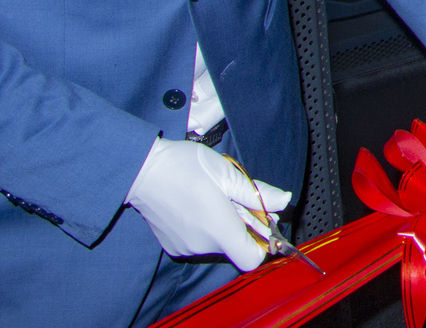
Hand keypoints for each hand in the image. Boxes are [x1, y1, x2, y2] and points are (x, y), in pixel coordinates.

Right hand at [127, 138, 290, 270]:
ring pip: (218, 243)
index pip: (252, 259)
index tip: (262, 221)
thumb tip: (283, 201)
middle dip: (244, 224)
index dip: (262, 243)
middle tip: (237, 196)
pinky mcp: (173, 245)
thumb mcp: (228, 174)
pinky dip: (205, 227)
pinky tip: (197, 204)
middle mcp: (203, 246)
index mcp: (220, 230)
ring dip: (223, 224)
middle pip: (236, 247)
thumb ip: (257, 193)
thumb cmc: (186, 167)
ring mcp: (186, 248)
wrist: (142, 170)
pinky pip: (200, 241)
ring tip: (214, 196)